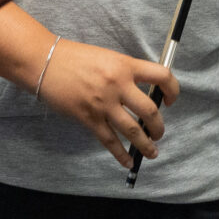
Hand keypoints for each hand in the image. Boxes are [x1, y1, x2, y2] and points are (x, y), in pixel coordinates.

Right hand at [37, 38, 179, 168]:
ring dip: (146, 144)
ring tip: (152, 151)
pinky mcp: (89, 118)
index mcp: (125, 65)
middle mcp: (118, 84)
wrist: (45, 62)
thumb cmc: (75, 57)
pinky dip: (121, 154)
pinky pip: (109, 140)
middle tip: (158, 132)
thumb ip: (125, 73)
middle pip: (150, 111)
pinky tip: (128, 161)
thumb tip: (141, 92)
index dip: (172, 89)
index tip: (171, 100)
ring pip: (133, 130)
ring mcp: (103, 103)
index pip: (161, 75)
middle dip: (159, 127)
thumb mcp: (107, 57)